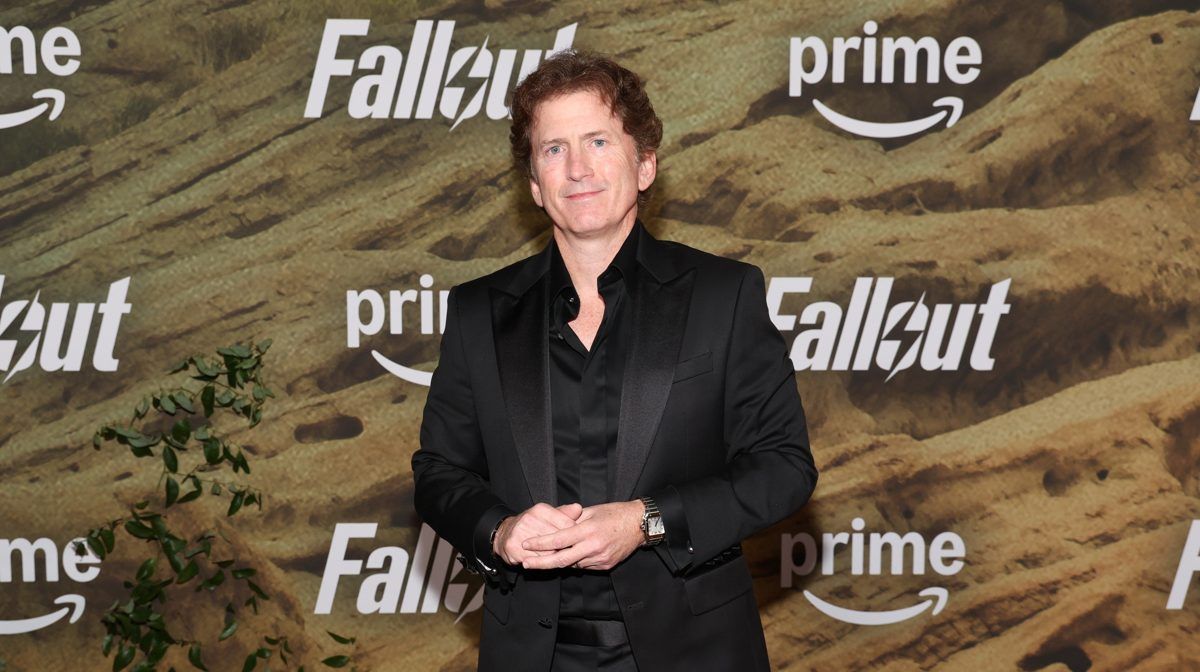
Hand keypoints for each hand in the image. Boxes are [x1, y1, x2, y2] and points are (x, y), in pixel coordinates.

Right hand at [493, 502, 582, 565]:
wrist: (505, 533)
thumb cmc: (532, 524)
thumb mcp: (548, 515)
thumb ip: (564, 513)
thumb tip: (578, 508)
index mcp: (541, 509)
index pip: (566, 524)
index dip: (575, 535)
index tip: (577, 540)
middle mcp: (529, 518)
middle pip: (558, 539)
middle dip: (566, 547)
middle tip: (570, 551)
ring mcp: (520, 533)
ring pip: (548, 552)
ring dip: (555, 556)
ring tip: (558, 556)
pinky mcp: (513, 547)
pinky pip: (535, 560)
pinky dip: (543, 563)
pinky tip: (544, 561)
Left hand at [519, 500, 644, 570]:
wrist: (639, 525)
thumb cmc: (614, 513)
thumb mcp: (591, 510)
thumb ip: (571, 519)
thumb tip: (554, 524)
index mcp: (588, 530)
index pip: (558, 539)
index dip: (540, 543)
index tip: (526, 543)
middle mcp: (593, 547)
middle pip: (561, 559)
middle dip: (541, 563)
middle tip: (526, 564)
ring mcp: (600, 558)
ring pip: (573, 564)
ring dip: (560, 561)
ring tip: (547, 557)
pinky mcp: (606, 566)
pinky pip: (585, 566)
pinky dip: (576, 561)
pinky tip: (574, 554)